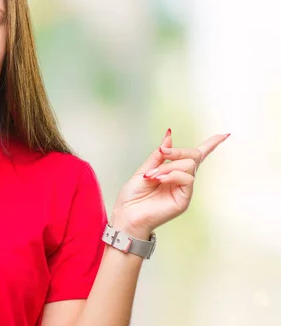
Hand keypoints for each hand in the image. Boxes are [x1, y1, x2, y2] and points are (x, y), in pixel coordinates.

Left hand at [110, 129, 229, 238]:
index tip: (225, 135)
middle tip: (162, 152)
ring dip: (168, 166)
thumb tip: (169, 136)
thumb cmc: (133, 196)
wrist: (126, 215)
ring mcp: (184, 190)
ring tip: (153, 176)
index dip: (211, 145)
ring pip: (189, 165)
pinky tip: (159, 179)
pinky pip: (186, 178)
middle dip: (178, 151)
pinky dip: (171, 174)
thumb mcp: (144, 170)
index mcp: (172, 172)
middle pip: (193, 156)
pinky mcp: (184, 199)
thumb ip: (158, 155)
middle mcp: (181, 180)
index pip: (195, 157)